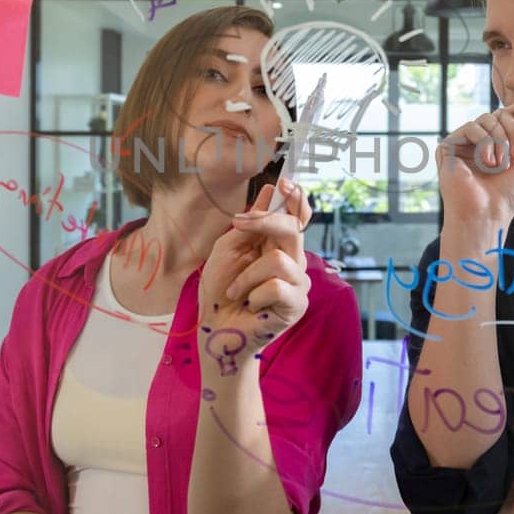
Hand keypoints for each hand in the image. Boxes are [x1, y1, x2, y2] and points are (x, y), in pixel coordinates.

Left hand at [197, 179, 313, 375]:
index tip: (285, 183)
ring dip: (248, 275)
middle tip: (238, 224)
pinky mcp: (297, 304)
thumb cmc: (220, 291)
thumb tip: (269, 191)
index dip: (296, 199)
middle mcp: (293, 260)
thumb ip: (250, 224)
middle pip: (292, 228)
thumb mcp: (227, 249)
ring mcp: (298, 283)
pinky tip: (250, 305)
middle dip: (264, 222)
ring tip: (237, 291)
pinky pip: (278, 286)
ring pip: (279, 260)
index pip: (298, 216)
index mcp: (277, 244)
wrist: (215, 330)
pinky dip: (254, 293)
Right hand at [438, 102, 513, 228]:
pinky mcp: (449, 146)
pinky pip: (471, 128)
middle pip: (499, 114)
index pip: (508, 115)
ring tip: (501, 164)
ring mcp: (464, 144)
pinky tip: (487, 163)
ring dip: (500, 140)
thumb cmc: (509, 194)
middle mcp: (480, 141)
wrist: (488, 212)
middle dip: (513, 130)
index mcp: (498, 144)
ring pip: (486, 119)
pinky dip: (484, 143)